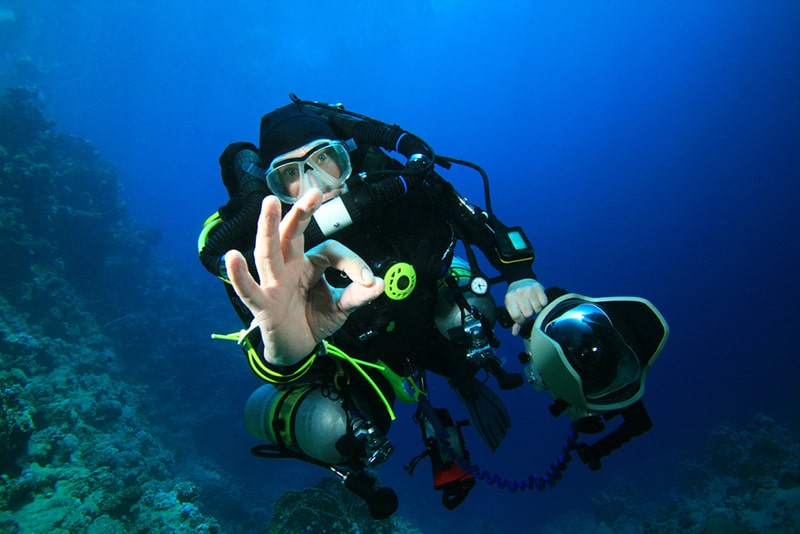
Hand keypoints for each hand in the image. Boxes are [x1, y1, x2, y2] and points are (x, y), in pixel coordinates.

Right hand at [224, 189, 384, 365]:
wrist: (297, 349)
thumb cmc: (314, 319)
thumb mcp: (341, 307)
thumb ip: (358, 296)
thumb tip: (382, 284)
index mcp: (309, 263)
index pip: (330, 250)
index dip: (351, 262)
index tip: (369, 280)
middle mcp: (289, 267)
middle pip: (291, 234)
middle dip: (301, 213)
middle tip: (313, 193)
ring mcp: (273, 283)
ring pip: (268, 252)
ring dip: (267, 228)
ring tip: (269, 204)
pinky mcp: (262, 305)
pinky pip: (248, 289)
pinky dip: (239, 275)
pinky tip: (233, 257)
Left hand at [504, 278, 547, 334]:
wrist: (520, 280)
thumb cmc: (515, 296)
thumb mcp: (511, 306)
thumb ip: (514, 320)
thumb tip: (515, 333)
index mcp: (510, 299)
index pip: (516, 316)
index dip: (520, 320)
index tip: (521, 317)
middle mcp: (519, 294)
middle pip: (528, 313)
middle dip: (529, 314)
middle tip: (527, 310)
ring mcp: (529, 290)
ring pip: (537, 308)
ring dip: (536, 309)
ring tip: (532, 304)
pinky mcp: (538, 287)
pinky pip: (544, 302)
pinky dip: (542, 303)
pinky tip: (537, 300)